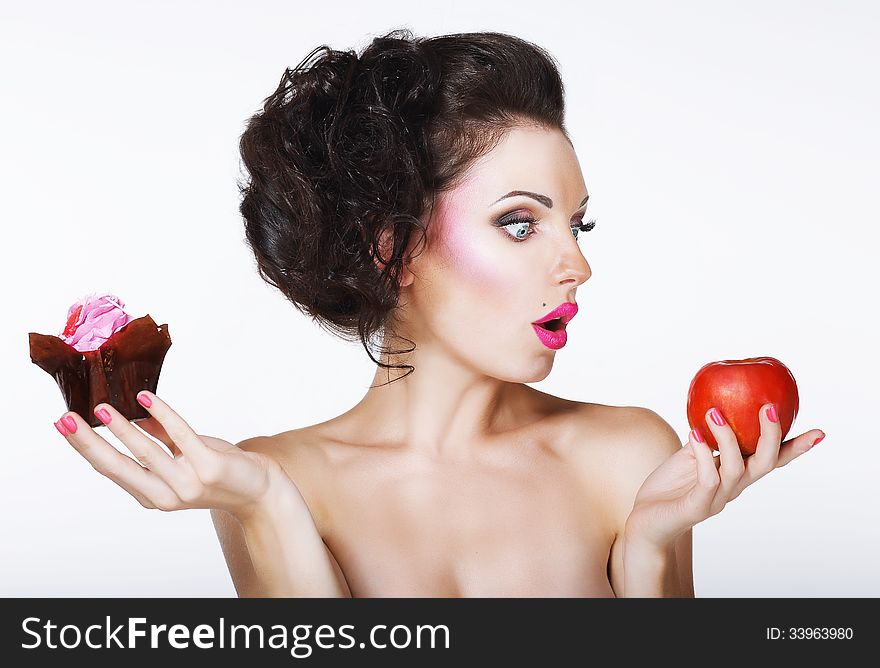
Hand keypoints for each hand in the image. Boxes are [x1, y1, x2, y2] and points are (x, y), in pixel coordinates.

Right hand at [54, 391, 288, 520]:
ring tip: (102, 408)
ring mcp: (188, 484)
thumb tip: (133, 411)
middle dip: (89, 442)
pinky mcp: (210, 468)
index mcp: (153, 495)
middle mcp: (166, 495)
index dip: (86, 447)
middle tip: (65, 419)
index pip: (112, 470)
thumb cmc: (220, 471)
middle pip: (118, 467)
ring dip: (123, 428)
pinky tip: (147, 398)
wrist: (260, 490)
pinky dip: (164, 416)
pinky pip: (181, 436)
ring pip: (147, 452)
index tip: (63, 425)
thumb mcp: (184, 456)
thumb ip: (158, 439)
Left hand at [624, 403, 823, 548]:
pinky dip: (703, 455)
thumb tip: (717, 407)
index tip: (819, 432)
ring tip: (714, 412)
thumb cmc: (670, 487)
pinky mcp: (696, 507)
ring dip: (727, 437)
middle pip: (764, 463)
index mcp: (737, 475)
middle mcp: (733, 488)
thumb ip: (706, 438)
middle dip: (771, 436)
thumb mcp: (689, 456)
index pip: (773, 461)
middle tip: (769, 407)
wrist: (646, 522)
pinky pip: (707, 479)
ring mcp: (717, 499)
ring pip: (736, 468)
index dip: (796, 449)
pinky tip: (694, 433)